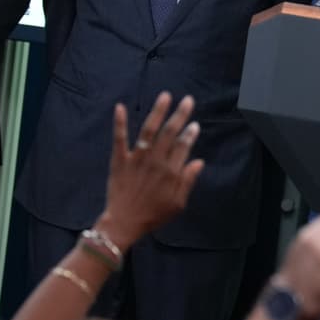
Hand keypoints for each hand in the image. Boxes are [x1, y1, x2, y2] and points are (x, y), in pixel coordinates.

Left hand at [93, 93, 205, 252]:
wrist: (124, 222)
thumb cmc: (153, 215)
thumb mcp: (178, 204)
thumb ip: (188, 181)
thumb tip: (199, 161)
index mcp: (171, 172)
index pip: (183, 146)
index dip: (190, 133)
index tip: (195, 124)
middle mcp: (156, 161)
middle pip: (170, 133)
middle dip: (180, 115)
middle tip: (187, 100)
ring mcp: (137, 159)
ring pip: (149, 130)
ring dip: (158, 112)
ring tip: (165, 96)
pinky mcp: (120, 160)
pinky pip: (120, 139)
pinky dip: (120, 123)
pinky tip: (120, 107)